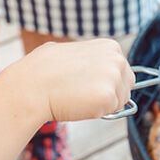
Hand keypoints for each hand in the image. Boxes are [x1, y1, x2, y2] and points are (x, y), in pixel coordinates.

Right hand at [0, 39, 134, 122]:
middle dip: (111, 93)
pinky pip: (111, 112)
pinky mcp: (109, 97)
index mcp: (110, 46)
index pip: (122, 70)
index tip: (89, 84)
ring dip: (103, 104)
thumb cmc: (44, 69)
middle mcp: (117, 59)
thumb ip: (89, 58)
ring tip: (78, 97)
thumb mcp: (71, 51)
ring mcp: (114, 77)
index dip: (106, 81)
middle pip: (127, 85)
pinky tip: (79, 104)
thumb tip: (94, 71)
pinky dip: (97, 113)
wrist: (32, 85)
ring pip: (121, 100)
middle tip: (84, 94)